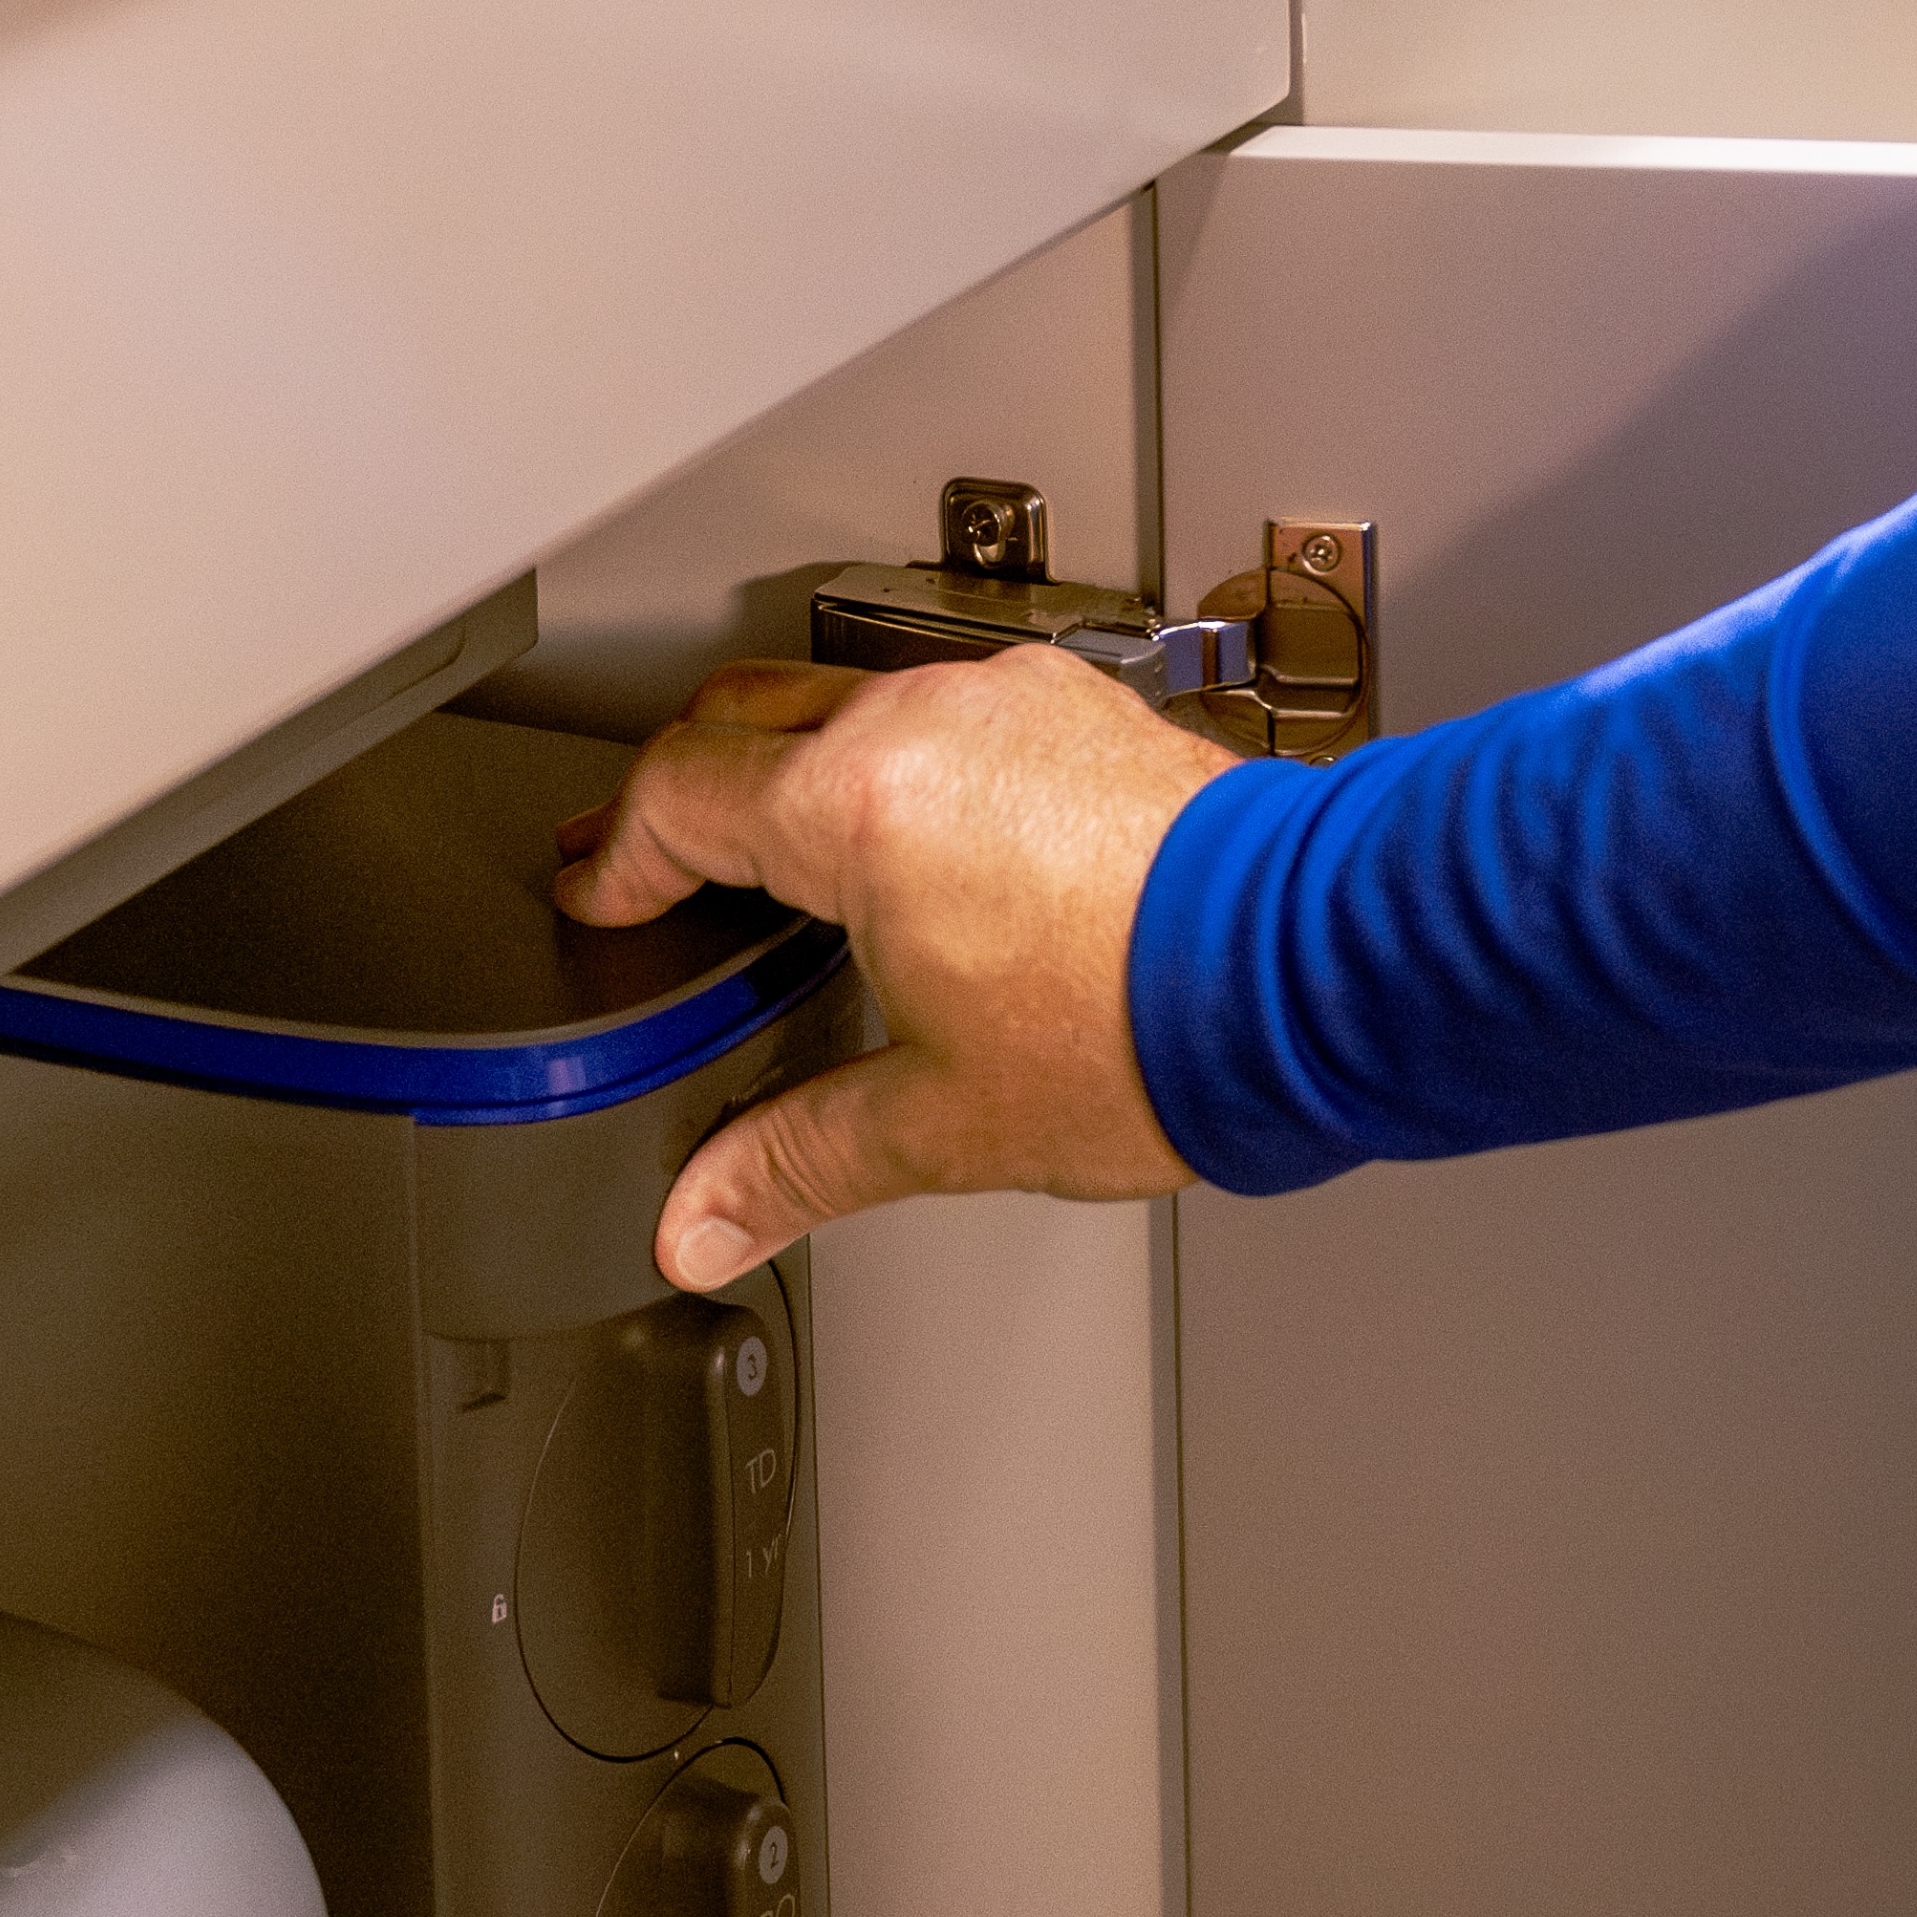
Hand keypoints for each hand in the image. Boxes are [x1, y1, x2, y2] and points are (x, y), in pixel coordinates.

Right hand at [560, 653, 1225, 1289]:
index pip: (677, 794)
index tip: (603, 892)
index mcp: (858, 803)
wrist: (1313, 974)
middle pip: (746, 716)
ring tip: (780, 843)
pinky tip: (922, 832)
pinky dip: (901, 758)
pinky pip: (953, 711)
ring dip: (795, 761)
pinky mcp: (1087, 713)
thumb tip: (702, 1219)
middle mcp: (929, 724)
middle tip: (652, 854)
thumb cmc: (1154, 1027)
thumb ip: (797, 1163)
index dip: (618, 854)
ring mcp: (1014, 704)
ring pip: (853, 698)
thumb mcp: (941, 1120)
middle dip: (682, 787)